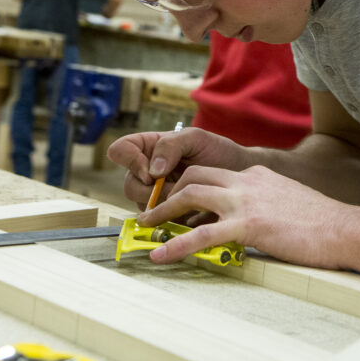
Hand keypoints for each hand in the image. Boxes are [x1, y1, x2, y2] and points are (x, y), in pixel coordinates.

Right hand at [107, 126, 247, 209]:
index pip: (120, 151)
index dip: (130, 162)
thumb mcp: (196, 138)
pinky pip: (159, 222)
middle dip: (151, 192)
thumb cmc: (218, 151)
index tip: (151, 172)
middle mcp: (147, 172)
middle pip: (130, 186)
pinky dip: (174, 220)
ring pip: (143, 207)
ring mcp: (156, 195)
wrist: (239, 174)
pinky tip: (192, 214)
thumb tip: (152, 171)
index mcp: (148, 148)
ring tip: (190, 201)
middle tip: (175, 191)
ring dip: (164, 207)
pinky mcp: (169, 214)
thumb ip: (171, 145)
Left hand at [137, 164, 346, 269]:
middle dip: (168, 193)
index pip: (214, 174)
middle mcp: (246, 182)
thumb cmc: (323, 223)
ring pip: (190, 195)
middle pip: (194, 176)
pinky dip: (176, 245)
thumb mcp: (288, 202)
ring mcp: (245, 201)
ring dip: (163, 212)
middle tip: (152, 213)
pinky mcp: (248, 225)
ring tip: (145, 229)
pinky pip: (201, 234)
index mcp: (256, 176)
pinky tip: (160, 256)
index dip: (189, 186)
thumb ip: (265, 204)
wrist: (344, 229)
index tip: (175, 201)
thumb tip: (253, 221)